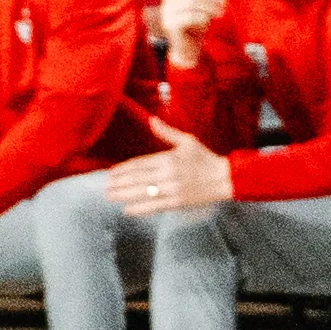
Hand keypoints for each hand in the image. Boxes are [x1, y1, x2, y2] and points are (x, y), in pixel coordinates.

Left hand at [102, 124, 235, 220]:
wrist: (225, 179)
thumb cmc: (205, 159)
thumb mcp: (187, 141)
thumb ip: (167, 133)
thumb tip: (151, 119)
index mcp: (168, 159)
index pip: (140, 164)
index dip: (124, 169)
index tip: (112, 173)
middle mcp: (168, 175)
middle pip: (138, 179)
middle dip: (120, 183)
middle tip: (105, 187)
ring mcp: (172, 190)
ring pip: (143, 193)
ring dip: (125, 195)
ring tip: (110, 197)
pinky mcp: (178, 203)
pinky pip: (155, 206)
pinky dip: (140, 209)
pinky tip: (128, 210)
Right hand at [152, 0, 226, 54]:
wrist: (187, 48)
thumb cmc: (195, 22)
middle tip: (223, 7)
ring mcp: (167, 12)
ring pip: (192, 3)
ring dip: (209, 9)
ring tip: (218, 15)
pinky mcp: (170, 25)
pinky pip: (189, 17)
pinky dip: (202, 19)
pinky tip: (206, 23)